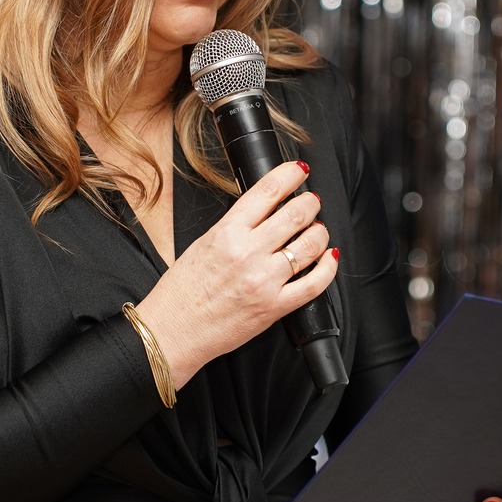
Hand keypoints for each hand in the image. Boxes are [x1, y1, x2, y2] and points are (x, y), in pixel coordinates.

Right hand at [135, 160, 335, 383]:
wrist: (173, 330)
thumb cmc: (182, 292)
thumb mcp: (203, 244)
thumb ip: (235, 227)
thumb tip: (264, 211)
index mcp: (226, 232)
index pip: (267, 191)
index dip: (290, 175)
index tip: (299, 171)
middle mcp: (247, 253)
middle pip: (296, 214)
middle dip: (310, 202)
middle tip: (311, 202)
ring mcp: (264, 281)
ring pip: (310, 245)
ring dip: (320, 232)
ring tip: (318, 230)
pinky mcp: (275, 307)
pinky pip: (314, 284)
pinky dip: (327, 267)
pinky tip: (328, 259)